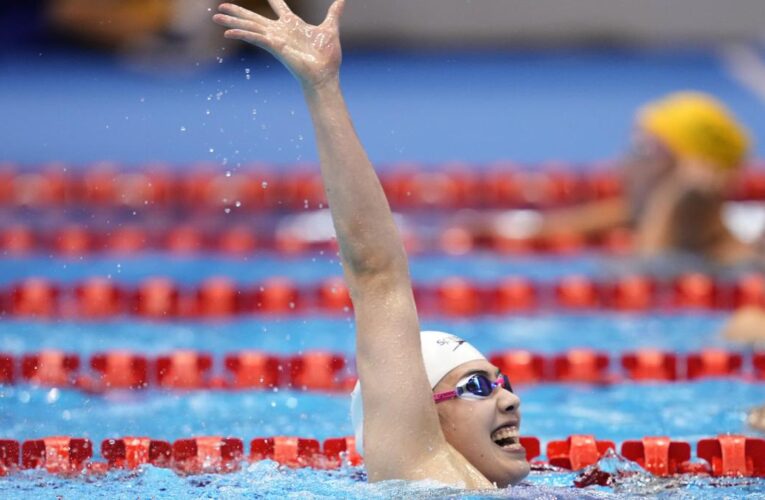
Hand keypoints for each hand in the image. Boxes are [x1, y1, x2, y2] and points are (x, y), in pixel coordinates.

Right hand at [213, 0, 344, 89]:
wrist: (325, 75)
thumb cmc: (327, 57)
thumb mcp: (330, 28)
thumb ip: (334, 12)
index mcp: (292, 25)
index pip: (279, 7)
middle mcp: (281, 31)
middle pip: (255, 17)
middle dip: (237, 11)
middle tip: (221, 5)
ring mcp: (275, 39)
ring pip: (250, 26)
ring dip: (232, 21)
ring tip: (215, 15)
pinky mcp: (275, 47)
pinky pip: (255, 38)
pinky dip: (242, 34)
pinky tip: (228, 32)